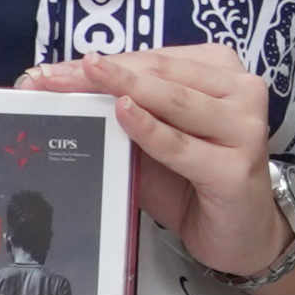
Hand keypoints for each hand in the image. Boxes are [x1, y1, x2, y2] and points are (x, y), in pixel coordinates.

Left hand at [24, 42, 293, 281]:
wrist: (243, 235)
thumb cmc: (196, 182)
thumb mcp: (157, 141)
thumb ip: (127, 112)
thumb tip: (61, 91)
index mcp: (222, 73)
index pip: (156, 59)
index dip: (105, 61)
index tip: (52, 69)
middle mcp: (242, 91)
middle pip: (161, 73)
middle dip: (102, 73)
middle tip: (49, 76)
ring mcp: (245, 129)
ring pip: (174, 100)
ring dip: (121, 88)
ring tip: (78, 81)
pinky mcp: (237, 169)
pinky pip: (181, 145)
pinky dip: (149, 129)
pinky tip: (122, 112)